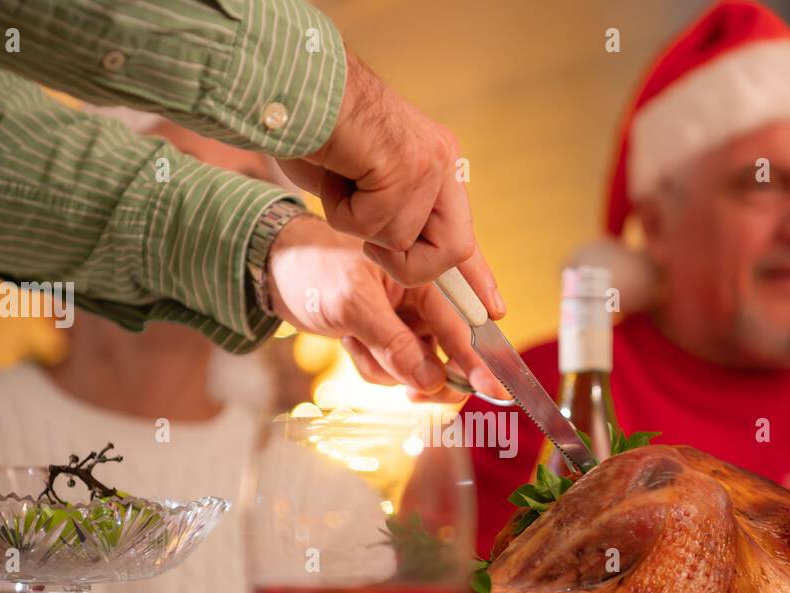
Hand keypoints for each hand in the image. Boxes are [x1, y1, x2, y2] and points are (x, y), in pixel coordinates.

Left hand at [265, 215, 504, 400]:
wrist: (275, 271)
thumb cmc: (313, 270)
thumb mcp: (353, 306)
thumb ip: (394, 345)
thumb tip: (431, 382)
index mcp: (426, 275)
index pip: (461, 324)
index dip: (479, 360)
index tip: (496, 390)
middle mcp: (424, 299)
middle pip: (450, 354)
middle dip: (426, 373)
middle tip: (413, 393)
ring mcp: (408, 321)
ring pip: (420, 369)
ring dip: (387, 368)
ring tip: (355, 341)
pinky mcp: (391, 338)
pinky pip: (394, 371)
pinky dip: (373, 367)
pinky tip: (350, 342)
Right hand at [278, 48, 504, 318]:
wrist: (294, 86)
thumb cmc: (314, 133)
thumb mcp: (358, 184)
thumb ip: (389, 215)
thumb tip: (401, 252)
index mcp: (434, 163)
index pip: (462, 231)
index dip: (477, 275)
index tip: (495, 310)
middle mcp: (440, 161)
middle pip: (453, 250)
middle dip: (409, 266)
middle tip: (369, 242)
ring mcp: (428, 163)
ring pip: (403, 242)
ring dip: (359, 228)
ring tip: (342, 185)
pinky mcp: (408, 166)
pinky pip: (375, 226)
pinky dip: (343, 212)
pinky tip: (336, 174)